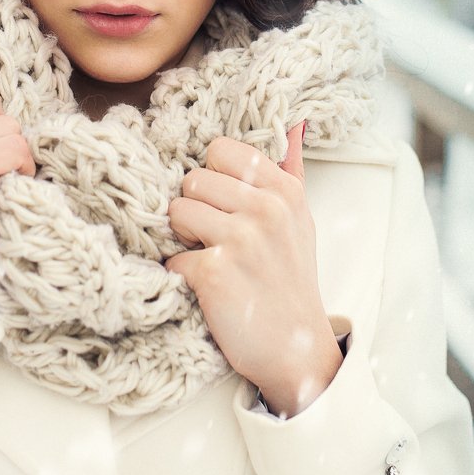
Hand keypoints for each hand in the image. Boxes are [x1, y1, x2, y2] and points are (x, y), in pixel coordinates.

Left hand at [164, 120, 342, 416]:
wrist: (296, 349)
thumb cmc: (290, 282)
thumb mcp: (301, 222)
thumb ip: (291, 172)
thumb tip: (293, 125)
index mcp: (285, 190)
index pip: (221, 149)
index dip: (212, 176)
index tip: (224, 204)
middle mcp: (266, 209)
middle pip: (193, 179)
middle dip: (194, 209)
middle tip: (213, 239)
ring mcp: (241, 240)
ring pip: (177, 210)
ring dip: (183, 239)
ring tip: (208, 259)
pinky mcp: (215, 273)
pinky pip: (172, 257)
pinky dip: (180, 276)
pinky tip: (205, 289)